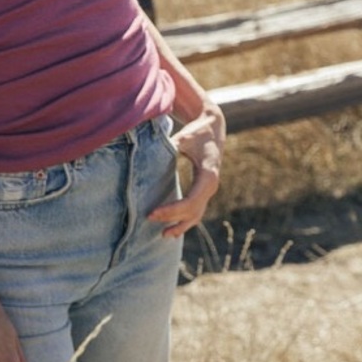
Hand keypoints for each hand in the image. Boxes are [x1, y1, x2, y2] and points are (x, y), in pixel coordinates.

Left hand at [149, 100, 225, 237]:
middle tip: (149, 218)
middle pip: (192, 211)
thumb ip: (172, 146)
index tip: (153, 212)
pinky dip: (185, 219)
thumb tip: (152, 151)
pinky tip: (174, 227)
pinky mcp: (205, 188)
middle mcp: (211, 185)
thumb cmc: (197, 132)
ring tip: (164, 235)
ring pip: (197, 214)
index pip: (190, 202)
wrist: (212, 126)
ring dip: (181, 225)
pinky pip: (197, 209)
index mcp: (208, 175)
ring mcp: (210, 189)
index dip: (172, 210)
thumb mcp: (184, 137)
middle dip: (171, 217)